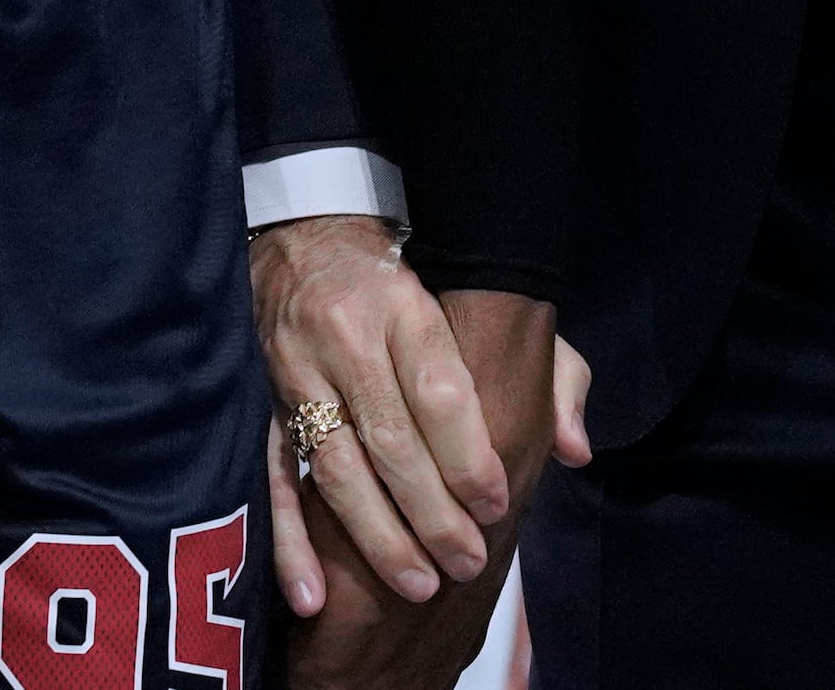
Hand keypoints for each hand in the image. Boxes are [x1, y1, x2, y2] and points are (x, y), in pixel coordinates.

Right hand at [273, 281, 558, 689]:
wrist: (304, 240)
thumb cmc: (407, 285)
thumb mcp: (483, 303)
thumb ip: (544, 369)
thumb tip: (572, 448)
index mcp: (405, 308)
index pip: (440, 391)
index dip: (468, 457)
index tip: (494, 505)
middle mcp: (346, 339)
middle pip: (391, 439)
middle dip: (431, 513)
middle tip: (466, 563)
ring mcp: (297, 372)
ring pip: (336, 466)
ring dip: (376, 535)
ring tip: (419, 583)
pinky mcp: (262, 401)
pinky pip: (271, 477)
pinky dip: (290, 540)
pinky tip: (313, 593)